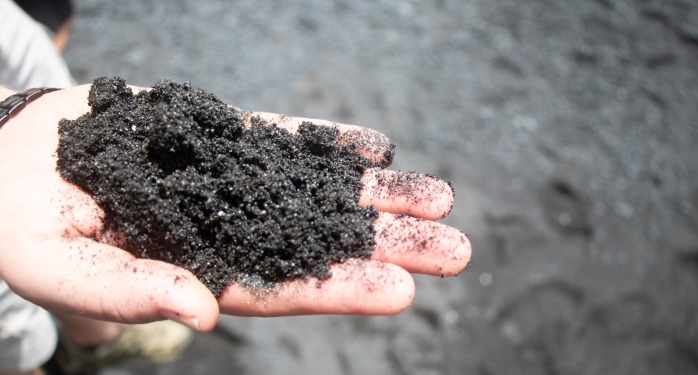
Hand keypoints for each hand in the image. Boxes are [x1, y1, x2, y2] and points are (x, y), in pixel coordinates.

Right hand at [0, 85, 470, 331]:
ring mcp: (230, 181)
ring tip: (441, 194)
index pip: (283, 289)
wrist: (8, 162)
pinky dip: (327, 142)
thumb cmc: (23, 226)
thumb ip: (129, 290)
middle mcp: (229, 230)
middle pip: (321, 243)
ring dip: (377, 195)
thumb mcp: (63, 267)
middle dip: (387, 246)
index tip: (403, 292)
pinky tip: (376, 146)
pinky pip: (281, 138)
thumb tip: (201, 314)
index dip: (341, 290)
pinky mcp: (218, 135)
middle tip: (456, 249)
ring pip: (315, 190)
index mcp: (198, 274)